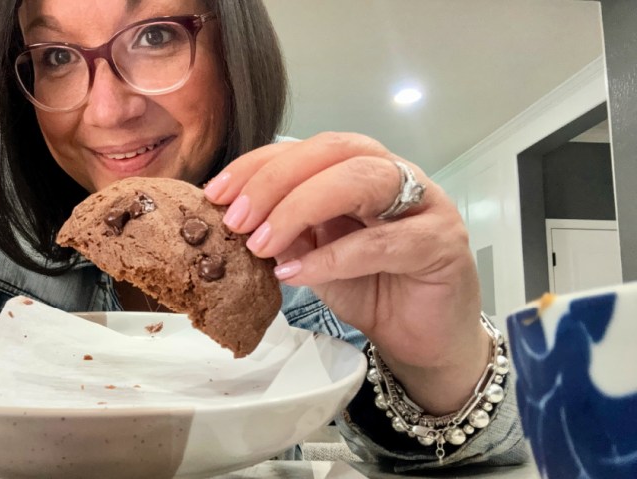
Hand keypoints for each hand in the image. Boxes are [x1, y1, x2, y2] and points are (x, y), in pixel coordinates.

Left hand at [204, 132, 488, 413]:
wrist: (423, 339)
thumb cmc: (372, 289)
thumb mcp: (314, 255)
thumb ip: (286, 231)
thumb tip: (235, 216)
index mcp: (359, 168)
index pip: (306, 149)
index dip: (257, 165)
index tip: (216, 194)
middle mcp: (395, 173)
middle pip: (333, 152)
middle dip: (275, 181)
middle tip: (236, 220)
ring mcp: (425, 203)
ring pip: (360, 180)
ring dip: (300, 208)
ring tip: (261, 244)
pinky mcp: (442, 243)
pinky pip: (382, 242)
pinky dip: (332, 257)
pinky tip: (296, 274)